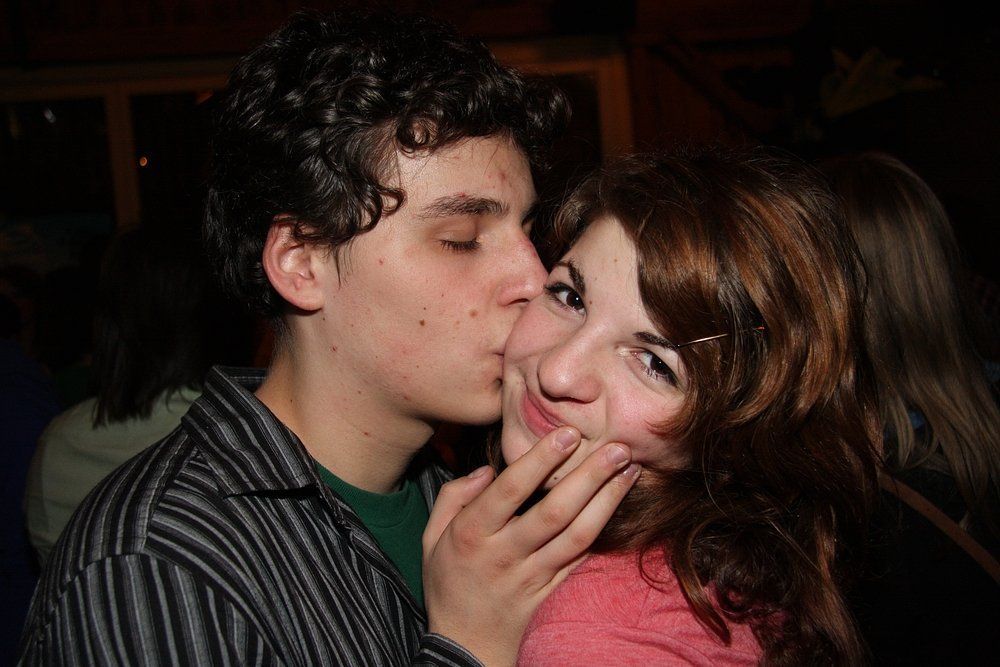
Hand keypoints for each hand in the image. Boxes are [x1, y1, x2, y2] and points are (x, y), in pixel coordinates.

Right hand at [423, 427, 640, 664]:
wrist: (466, 644)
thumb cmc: (448, 581)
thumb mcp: (433, 537)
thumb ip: (454, 496)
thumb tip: (487, 469)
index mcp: (472, 534)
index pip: (510, 491)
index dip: (540, 461)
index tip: (566, 433)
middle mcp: (505, 554)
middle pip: (554, 512)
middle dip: (589, 476)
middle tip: (617, 447)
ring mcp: (532, 574)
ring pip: (576, 535)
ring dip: (607, 500)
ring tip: (630, 469)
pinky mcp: (552, 588)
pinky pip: (581, 556)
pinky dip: (603, 527)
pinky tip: (619, 502)